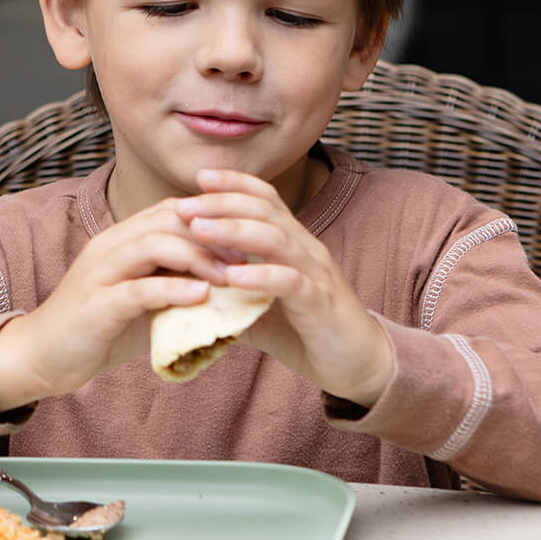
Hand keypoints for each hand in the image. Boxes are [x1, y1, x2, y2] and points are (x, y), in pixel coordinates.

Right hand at [0, 201, 228, 410]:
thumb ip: (173, 283)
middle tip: (246, 256)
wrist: (41, 355)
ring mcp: (100, 273)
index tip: (245, 238)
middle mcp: (109, 246)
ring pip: (154, 245)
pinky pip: (139, 288)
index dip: (212, 218)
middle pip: (167, 219)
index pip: (171, 209)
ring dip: (198, 257)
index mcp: (121, 240)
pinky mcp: (96, 304)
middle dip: (212, 233)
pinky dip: (173, 289)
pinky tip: (202, 296)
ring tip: (230, 275)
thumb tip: (226, 284)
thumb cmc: (97, 329)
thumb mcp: (142, 300)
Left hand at [175, 169, 392, 406]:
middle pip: (265, 211)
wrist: (357, 364)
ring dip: (234, 231)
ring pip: (276, 239)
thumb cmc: (305, 331)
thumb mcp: (258, 309)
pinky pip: (291, 282)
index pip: (266, 199)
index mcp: (293, 243)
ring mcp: (316, 274)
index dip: (235, 183)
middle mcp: (306, 249)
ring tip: (199, 229)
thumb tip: (183, 294)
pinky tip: (232, 276)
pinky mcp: (321, 304)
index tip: (200, 176)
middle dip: (222, 203)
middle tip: (183, 205)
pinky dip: (261, 276)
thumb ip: (226, 296)